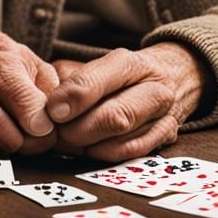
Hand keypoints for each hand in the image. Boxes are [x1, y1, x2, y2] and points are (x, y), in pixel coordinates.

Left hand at [45, 43, 212, 160]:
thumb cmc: (123, 73)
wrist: (173, 75)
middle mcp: (153, 88)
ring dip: (90, 144)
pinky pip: (134, 153)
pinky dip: (107, 154)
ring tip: (67, 142)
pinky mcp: (168, 136)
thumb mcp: (99, 64)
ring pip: (124, 138)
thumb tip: (44, 98)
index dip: (73, 98)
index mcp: (130, 63)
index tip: (52, 111)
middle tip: (57, 132)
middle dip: (80, 128)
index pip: (99, 81)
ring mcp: (164, 115)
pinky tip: (90, 149)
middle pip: (115, 115)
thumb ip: (71, 78)